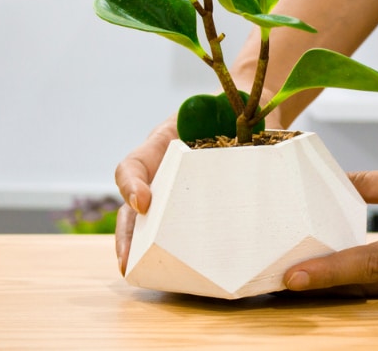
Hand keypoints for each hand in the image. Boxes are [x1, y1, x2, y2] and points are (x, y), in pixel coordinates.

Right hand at [113, 109, 286, 274]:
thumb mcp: (229, 107)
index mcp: (165, 144)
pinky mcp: (201, 205)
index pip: (134, 165)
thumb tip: (248, 142)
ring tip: (144, 273)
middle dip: (127, 234)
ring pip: (151, 221)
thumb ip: (232, 120)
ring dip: (144, 248)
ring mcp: (179, 189)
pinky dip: (178, 248)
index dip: (132, 184)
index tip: (145, 202)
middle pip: (133, 205)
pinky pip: (183, 228)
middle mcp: (165, 170)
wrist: (250, 107)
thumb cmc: (233, 104)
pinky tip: (185, 270)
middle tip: (127, 260)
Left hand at [283, 156, 377, 295]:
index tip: (292, 277)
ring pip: (375, 290)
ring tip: (296, 276)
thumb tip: (334, 184)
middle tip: (275, 278)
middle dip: (321, 285)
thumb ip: (374, 185)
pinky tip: (335, 267)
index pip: (370, 263)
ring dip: (337, 285)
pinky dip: (359, 279)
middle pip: (365, 285)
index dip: (329, 271)